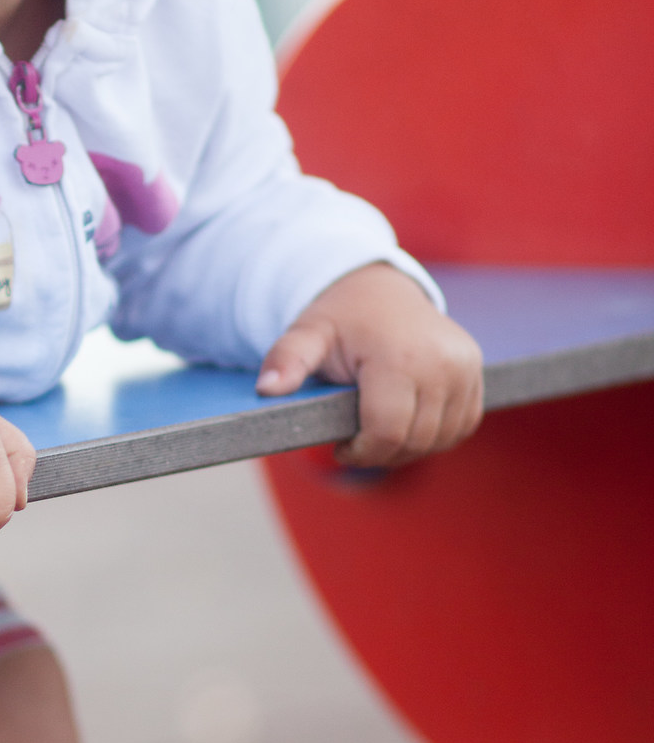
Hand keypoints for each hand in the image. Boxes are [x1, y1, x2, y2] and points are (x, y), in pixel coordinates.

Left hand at [255, 262, 482, 467]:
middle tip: (355, 440)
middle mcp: (442, 362)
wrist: (381, 289)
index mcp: (399, 356)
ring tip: (378, 428)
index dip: (361, 452)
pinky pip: (461, 427)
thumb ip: (287, 360)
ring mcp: (465, 368)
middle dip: (380, 453)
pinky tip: (406, 420)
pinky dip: (434, 435)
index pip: (388, 433)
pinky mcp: (476, 374)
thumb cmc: (341, 317)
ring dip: (408, 448)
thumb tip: (267, 388)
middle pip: (414, 442)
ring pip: (439, 440)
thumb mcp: (307, 334)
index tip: (340, 447)